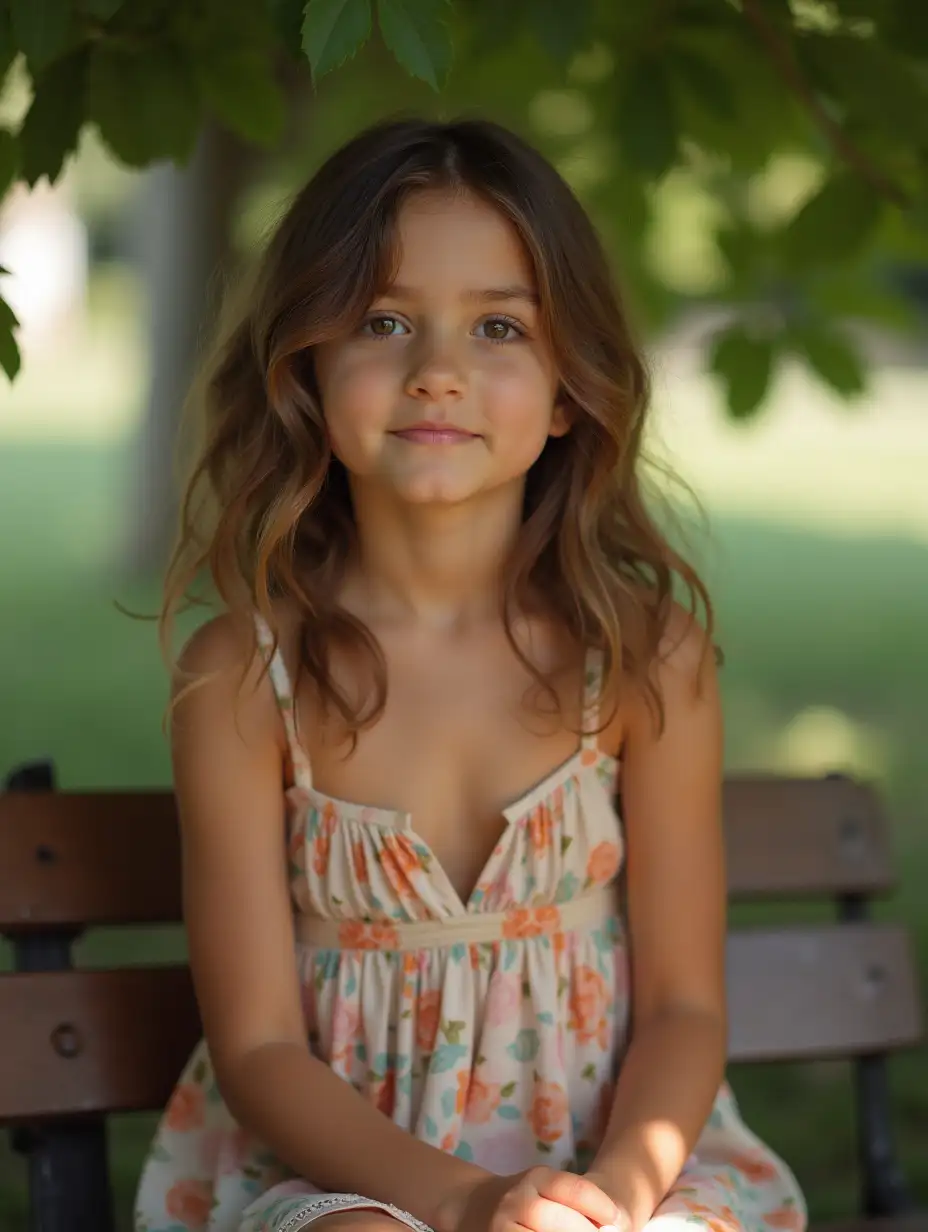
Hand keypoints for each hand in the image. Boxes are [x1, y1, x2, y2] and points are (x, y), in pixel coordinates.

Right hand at [436, 1166, 625, 1231]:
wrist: (473, 1205)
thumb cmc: (524, 1200)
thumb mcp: (545, 1188)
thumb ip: (572, 1201)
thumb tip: (615, 1223)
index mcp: (536, 1178)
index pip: (572, 1189)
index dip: (599, 1207)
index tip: (617, 1220)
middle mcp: (517, 1199)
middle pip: (556, 1220)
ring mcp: (502, 1224)